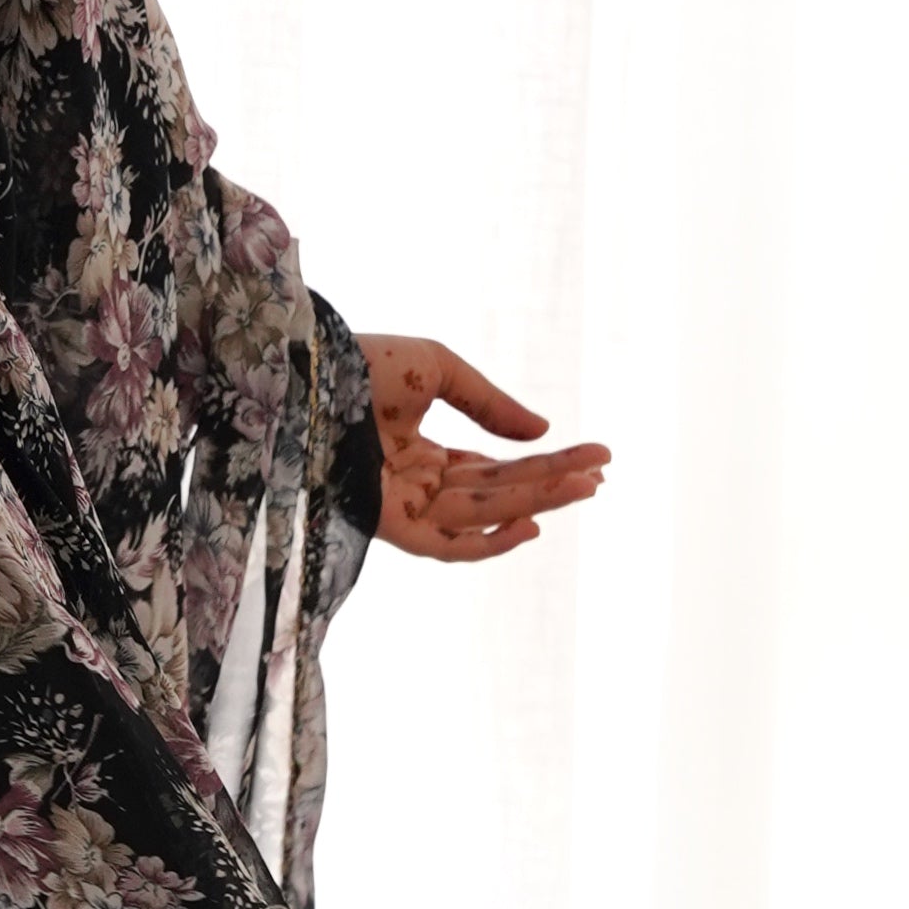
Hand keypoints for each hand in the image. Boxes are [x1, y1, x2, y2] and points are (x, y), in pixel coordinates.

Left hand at [359, 331, 607, 564]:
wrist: (308, 371)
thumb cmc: (362, 362)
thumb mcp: (440, 372)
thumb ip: (490, 405)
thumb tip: (543, 432)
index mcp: (424, 455)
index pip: (495, 471)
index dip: (544, 467)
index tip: (594, 458)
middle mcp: (416, 487)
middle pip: (496, 495)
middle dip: (550, 486)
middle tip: (600, 476)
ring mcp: (402, 506)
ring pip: (480, 517)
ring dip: (535, 504)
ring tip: (583, 486)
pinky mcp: (386, 522)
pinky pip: (444, 546)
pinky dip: (487, 542)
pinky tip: (529, 524)